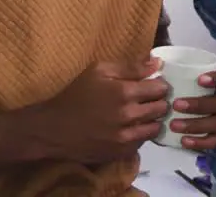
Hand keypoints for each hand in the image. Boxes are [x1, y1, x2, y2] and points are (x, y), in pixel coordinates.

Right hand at [29, 58, 169, 164]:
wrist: (54, 128)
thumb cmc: (76, 94)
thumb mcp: (99, 71)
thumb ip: (131, 67)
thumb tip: (158, 63)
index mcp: (125, 92)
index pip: (160, 89)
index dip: (159, 85)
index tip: (154, 85)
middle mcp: (129, 116)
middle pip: (161, 108)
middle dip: (158, 102)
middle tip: (148, 99)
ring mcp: (126, 137)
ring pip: (155, 127)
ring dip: (152, 119)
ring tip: (141, 114)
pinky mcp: (121, 152)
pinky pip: (143, 142)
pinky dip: (140, 134)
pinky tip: (130, 127)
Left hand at [168, 69, 215, 150]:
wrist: (175, 115)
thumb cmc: (177, 92)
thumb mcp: (173, 81)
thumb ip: (165, 75)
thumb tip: (155, 67)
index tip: (200, 79)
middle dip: (198, 104)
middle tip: (176, 105)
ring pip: (215, 123)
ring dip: (194, 124)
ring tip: (173, 125)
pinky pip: (212, 141)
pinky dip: (199, 142)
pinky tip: (183, 141)